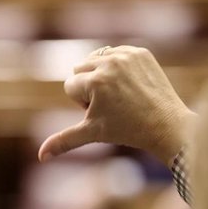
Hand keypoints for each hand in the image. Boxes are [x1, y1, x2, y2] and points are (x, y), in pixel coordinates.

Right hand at [38, 45, 195, 164]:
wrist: (167, 126)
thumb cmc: (127, 131)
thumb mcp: (91, 133)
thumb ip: (64, 141)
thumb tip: (40, 156)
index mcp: (95, 81)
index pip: (70, 85)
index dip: (82, 102)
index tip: (103, 112)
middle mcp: (110, 63)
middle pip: (80, 68)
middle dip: (89, 86)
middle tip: (113, 104)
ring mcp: (127, 55)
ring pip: (96, 58)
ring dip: (101, 74)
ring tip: (121, 94)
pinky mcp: (141, 52)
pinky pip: (116, 53)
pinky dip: (118, 66)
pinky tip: (130, 84)